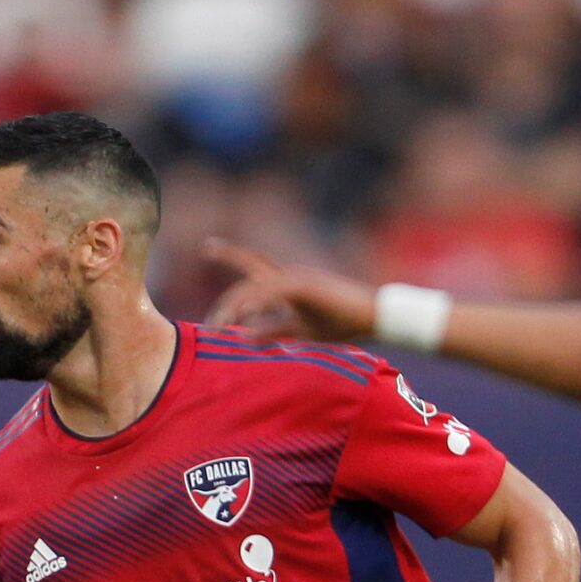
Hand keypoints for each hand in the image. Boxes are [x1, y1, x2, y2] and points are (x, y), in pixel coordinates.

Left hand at [203, 239, 376, 341]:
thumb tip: (246, 335)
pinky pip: (276, 292)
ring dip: (236, 306)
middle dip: (228, 274)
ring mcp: (297, 279)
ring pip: (257, 286)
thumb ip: (272, 329)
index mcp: (287, 283)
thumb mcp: (300, 330)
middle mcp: (288, 276)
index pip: (253, 265)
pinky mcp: (307, 287)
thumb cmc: (341, 321)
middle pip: (250, 267)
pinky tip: (246, 314)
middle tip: (209, 304)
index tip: (208, 246)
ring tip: (221, 325)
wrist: (372, 315)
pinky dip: (259, 301)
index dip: (230, 254)